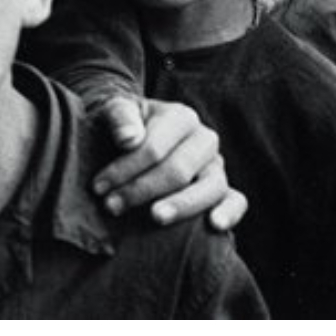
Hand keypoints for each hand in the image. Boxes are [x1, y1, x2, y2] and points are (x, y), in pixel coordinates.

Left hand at [87, 96, 246, 230]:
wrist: (130, 140)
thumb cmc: (121, 128)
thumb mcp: (113, 111)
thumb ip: (119, 117)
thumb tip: (129, 140)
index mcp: (181, 117)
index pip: (155, 148)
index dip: (125, 169)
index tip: (98, 188)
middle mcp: (204, 139)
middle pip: (179, 170)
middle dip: (142, 190)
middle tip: (112, 207)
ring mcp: (216, 166)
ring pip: (211, 186)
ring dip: (182, 205)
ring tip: (156, 217)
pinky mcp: (222, 190)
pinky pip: (237, 200)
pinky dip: (230, 212)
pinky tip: (214, 225)